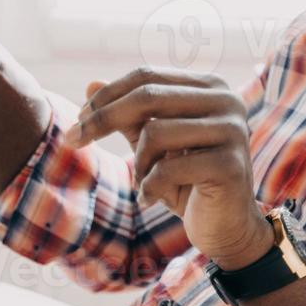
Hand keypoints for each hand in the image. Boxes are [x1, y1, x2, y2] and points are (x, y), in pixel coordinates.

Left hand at [63, 67, 271, 268]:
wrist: (228, 229)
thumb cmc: (188, 182)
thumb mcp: (153, 146)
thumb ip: (127, 115)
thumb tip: (90, 84)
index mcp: (210, 86)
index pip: (147, 76)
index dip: (107, 96)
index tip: (77, 119)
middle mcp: (227, 100)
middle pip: (147, 96)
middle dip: (103, 119)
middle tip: (73, 140)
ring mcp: (232, 130)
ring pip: (155, 132)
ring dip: (138, 163)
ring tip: (143, 183)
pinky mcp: (230, 165)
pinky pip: (168, 168)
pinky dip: (149, 187)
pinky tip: (150, 200)